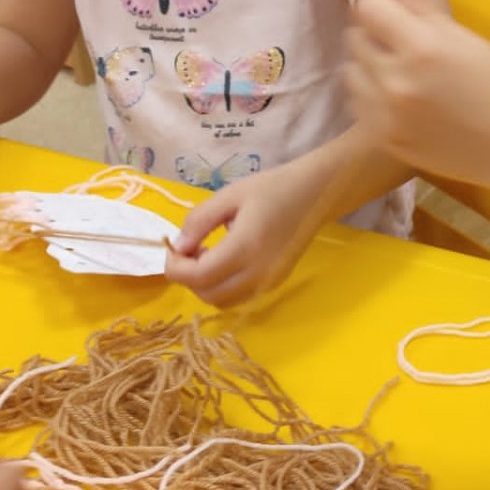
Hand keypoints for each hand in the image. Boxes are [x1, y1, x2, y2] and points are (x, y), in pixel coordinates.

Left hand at [165, 162, 325, 307]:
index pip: (198, 277)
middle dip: (188, 277)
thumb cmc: (272, 188)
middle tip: (190, 249)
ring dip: (205, 285)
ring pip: (222, 302)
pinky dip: (222, 286)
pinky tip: (226, 260)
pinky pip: (238, 297)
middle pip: (207, 295)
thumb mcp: (229, 195)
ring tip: (208, 255)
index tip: (173, 247)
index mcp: (245, 248)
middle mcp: (258, 273)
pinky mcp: (275, 283)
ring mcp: (268, 282)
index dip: (175, 268)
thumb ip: (198, 221)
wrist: (316, 194)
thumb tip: (178, 246)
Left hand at [347, 0, 489, 183]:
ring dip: (367, 67)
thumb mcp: (468, 40)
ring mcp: (387, 115)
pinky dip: (371, 97)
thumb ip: (423, 9)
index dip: (381, 7)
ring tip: (395, 72)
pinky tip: (396, 99)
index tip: (393, 14)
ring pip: (351, 73)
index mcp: (422, 47)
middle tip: (398, 43)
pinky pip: (359, 106)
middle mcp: (397, 80)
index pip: (370, 9)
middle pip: (356, 39)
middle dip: (374, 35)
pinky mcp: (385, 139)